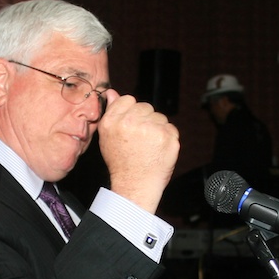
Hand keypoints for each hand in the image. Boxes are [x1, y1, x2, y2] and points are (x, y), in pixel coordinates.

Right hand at [97, 91, 179, 213]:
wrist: (135, 185)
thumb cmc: (121, 163)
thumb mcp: (107, 136)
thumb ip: (111, 112)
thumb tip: (112, 92)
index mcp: (112, 121)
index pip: (128, 100)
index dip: (131, 113)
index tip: (131, 126)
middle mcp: (130, 122)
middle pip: (145, 107)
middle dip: (145, 120)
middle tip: (140, 140)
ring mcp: (151, 129)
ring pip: (159, 117)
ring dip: (156, 128)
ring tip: (148, 146)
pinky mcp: (167, 136)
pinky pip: (170, 128)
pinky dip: (167, 137)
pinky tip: (158, 149)